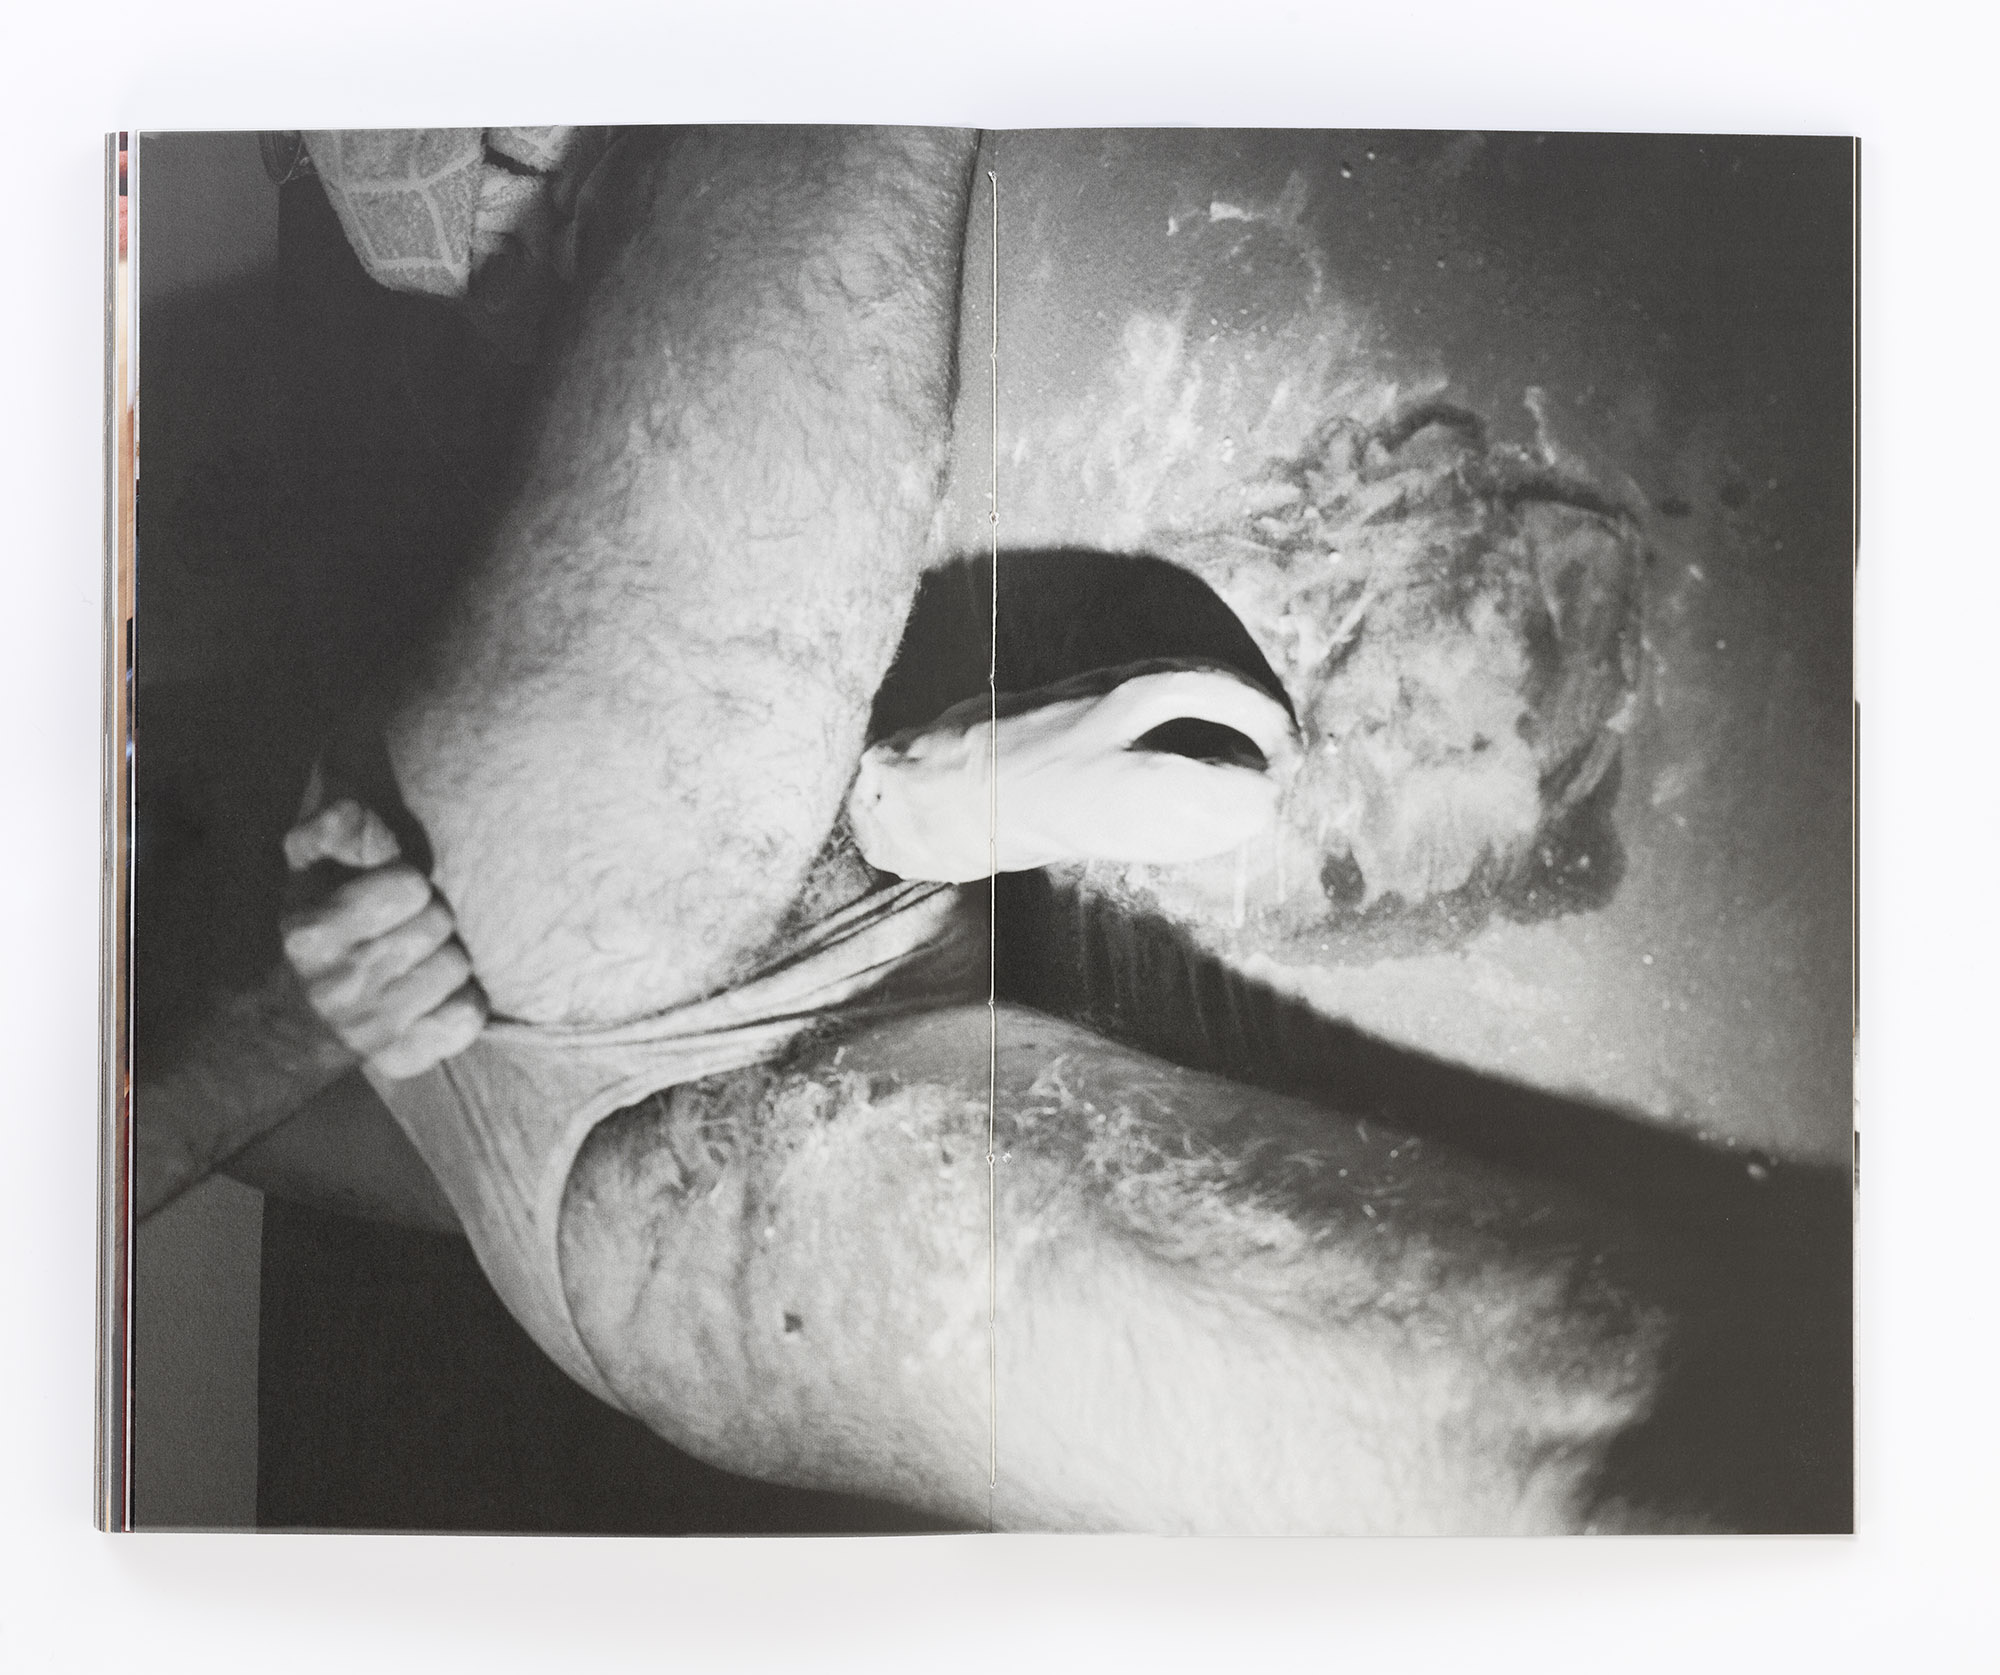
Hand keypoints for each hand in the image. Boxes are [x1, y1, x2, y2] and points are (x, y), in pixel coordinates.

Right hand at [279, 795, 487, 1078]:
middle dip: (432, 918)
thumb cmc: (323, 922)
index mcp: (312, 933)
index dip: (409, 883)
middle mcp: (337, 984)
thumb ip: (331, 829)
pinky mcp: (402, 1059)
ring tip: (418, 960)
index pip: (409, 886)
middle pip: (439, 924)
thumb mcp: (311, 869)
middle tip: (410, 927)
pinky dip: (461, 1003)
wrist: (301, 1018)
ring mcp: (369, 1029)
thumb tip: (352, 810)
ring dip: (447, 958)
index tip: (394, 893)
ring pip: (457, 969)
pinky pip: (467, 1018)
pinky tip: (434, 996)